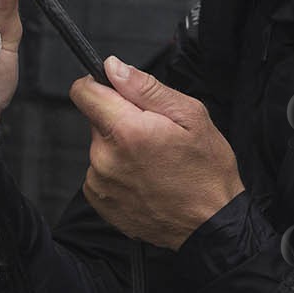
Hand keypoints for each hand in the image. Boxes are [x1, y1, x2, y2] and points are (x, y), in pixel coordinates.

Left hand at [68, 56, 243, 249]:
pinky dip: (118, 171)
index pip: (83, 92)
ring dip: (120, 147)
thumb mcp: (190, 115)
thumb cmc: (207, 172)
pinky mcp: (100, 201)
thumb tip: (114, 68)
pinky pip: (100, 171)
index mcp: (126, 131)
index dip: (99, 85)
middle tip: (154, 134)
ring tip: (154, 161)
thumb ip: (146, 88)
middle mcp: (105, 157)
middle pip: (96, 119)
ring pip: (100, 146)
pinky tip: (145, 178)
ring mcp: (99, 182)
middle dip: (120, 119)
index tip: (118, 91)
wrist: (210, 225)